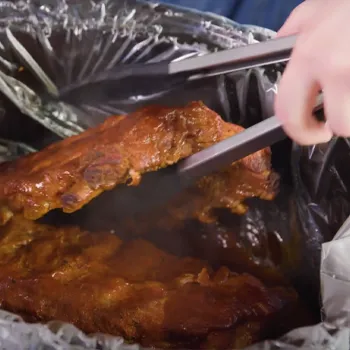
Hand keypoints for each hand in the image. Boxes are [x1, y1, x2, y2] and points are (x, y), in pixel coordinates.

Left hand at [275, 0, 349, 144]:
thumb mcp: (311, 11)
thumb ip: (290, 39)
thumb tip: (278, 58)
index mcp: (309, 56)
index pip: (289, 113)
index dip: (299, 132)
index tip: (310, 133)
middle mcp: (338, 67)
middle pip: (343, 125)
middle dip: (343, 126)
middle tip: (343, 116)